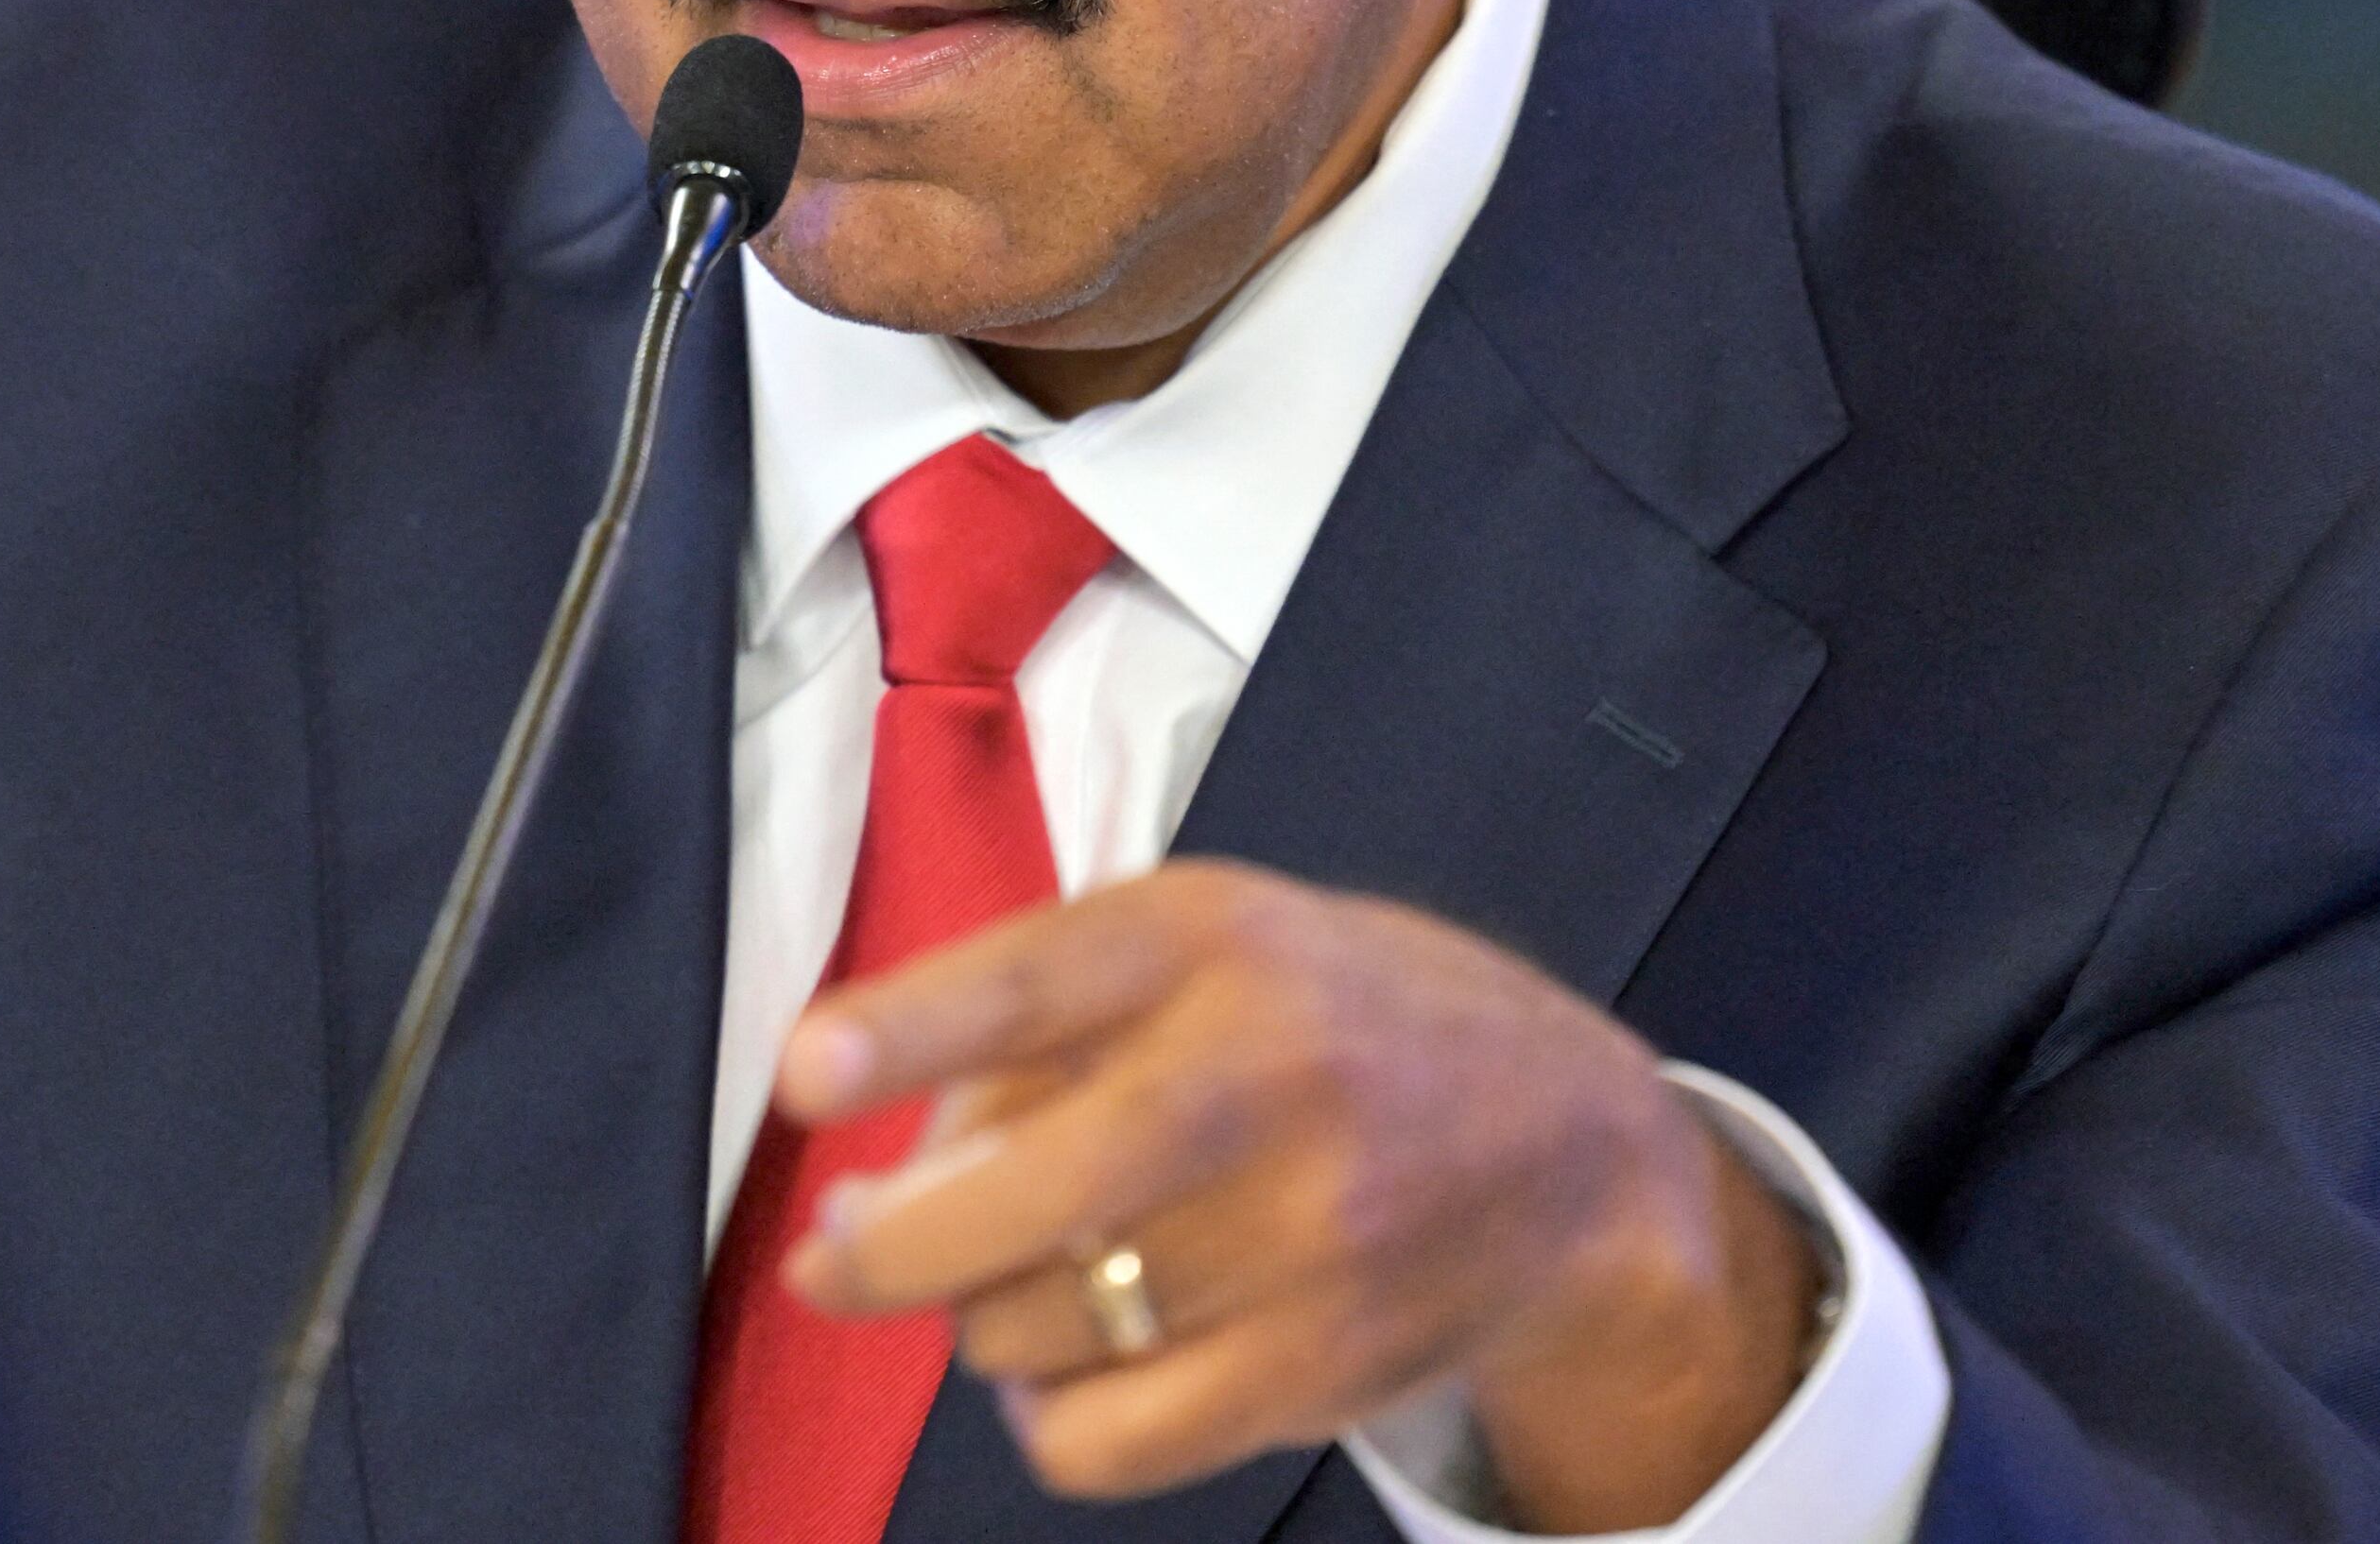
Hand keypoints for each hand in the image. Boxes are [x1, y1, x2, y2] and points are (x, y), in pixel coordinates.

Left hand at [779, 860, 1820, 1530]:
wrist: (1575, 1158)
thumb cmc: (1340, 1024)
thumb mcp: (1209, 943)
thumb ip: (1039, 1021)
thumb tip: (882, 1169)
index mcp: (1214, 938)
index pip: (1037, 982)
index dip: (908, 1030)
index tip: (804, 1075)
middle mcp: (1267, 1079)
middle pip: (1027, 1197)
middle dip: (885, 1243)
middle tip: (834, 1250)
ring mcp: (1305, 1239)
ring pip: (1038, 1328)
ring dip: (984, 1316)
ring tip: (1028, 1273)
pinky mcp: (1320, 1374)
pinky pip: (1104, 1440)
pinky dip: (1049, 1416)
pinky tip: (1067, 1367)